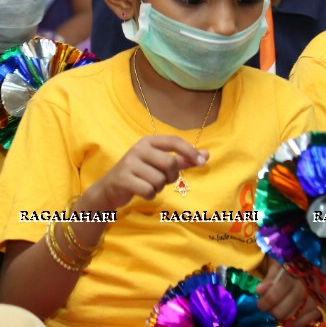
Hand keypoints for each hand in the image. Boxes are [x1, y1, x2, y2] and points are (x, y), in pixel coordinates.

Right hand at [84, 135, 207, 210]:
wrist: (109, 189)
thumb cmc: (140, 174)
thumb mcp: (159, 164)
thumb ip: (183, 160)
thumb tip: (206, 155)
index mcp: (149, 142)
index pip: (174, 141)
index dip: (190, 151)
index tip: (202, 162)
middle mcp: (138, 149)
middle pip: (170, 163)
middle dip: (172, 175)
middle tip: (164, 179)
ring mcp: (129, 163)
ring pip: (160, 179)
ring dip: (159, 187)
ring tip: (149, 185)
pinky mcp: (122, 179)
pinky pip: (148, 190)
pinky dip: (150, 195)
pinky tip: (142, 192)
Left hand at [256, 262, 319, 325]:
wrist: (322, 267)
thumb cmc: (297, 265)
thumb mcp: (282, 264)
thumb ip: (270, 277)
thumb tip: (259, 290)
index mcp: (294, 273)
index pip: (275, 294)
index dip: (265, 301)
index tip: (261, 303)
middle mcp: (304, 287)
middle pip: (281, 311)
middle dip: (272, 311)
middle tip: (271, 306)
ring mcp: (314, 299)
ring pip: (290, 319)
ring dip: (283, 316)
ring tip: (282, 308)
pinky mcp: (321, 307)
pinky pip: (303, 322)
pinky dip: (295, 322)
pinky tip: (293, 314)